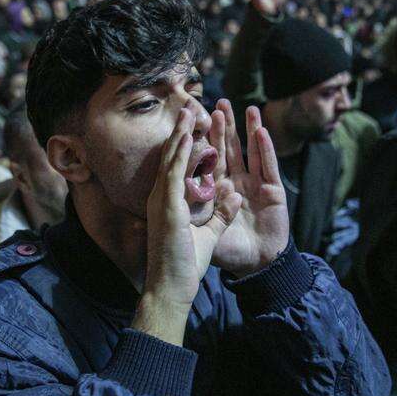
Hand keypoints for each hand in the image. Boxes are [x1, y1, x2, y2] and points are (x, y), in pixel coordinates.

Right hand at [134, 104, 241, 344]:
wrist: (171, 288)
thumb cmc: (185, 265)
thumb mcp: (209, 234)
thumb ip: (221, 214)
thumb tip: (233, 195)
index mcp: (171, 202)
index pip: (179, 166)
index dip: (187, 145)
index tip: (195, 125)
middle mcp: (163, 197)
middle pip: (173, 156)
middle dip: (181, 131)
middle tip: (188, 107)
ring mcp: (162, 201)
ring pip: (171, 159)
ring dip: (181, 134)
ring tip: (188, 110)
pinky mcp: (167, 208)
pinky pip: (175, 174)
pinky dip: (181, 154)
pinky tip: (188, 136)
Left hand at [209, 100, 288, 276]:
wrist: (256, 267)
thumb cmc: (229, 251)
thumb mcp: (204, 229)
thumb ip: (194, 208)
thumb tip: (182, 188)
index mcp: (216, 191)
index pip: (206, 160)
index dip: (202, 139)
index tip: (194, 118)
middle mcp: (236, 183)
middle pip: (228, 149)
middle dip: (224, 127)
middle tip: (218, 103)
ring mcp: (256, 185)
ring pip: (250, 152)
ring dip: (247, 130)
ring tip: (245, 107)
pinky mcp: (274, 191)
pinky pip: (269, 166)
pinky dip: (266, 149)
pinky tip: (262, 131)